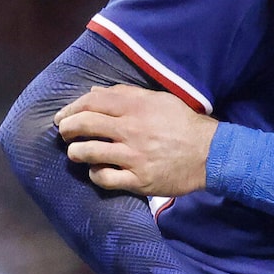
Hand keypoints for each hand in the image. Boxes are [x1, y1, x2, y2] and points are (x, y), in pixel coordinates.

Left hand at [59, 86, 215, 197]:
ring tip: (76, 153)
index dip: (71, 109)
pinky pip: (105, 178)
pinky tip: (97, 171)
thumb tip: (92, 93)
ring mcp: (133, 157)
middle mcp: (131, 130)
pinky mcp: (139, 180)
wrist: (210, 154)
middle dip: (67, 129)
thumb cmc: (184, 124)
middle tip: (65, 134)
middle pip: (84, 125)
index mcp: (135, 107)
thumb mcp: (158, 100)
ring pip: (88, 152)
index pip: (91, 103)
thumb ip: (125, 94)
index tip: (63, 117)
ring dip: (76, 152)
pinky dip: (95, 174)